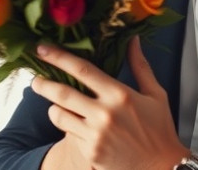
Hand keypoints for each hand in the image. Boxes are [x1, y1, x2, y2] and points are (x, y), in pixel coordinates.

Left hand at [31, 36, 188, 169]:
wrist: (161, 166)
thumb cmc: (159, 128)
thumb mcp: (155, 94)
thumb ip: (140, 66)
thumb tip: (133, 40)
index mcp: (120, 94)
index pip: (82, 70)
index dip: (59, 57)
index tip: (43, 50)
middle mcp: (105, 113)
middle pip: (62, 93)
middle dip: (43, 84)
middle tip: (35, 80)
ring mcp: (95, 134)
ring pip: (58, 116)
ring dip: (52, 108)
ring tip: (55, 105)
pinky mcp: (90, 151)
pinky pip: (68, 135)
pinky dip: (68, 127)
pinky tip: (75, 125)